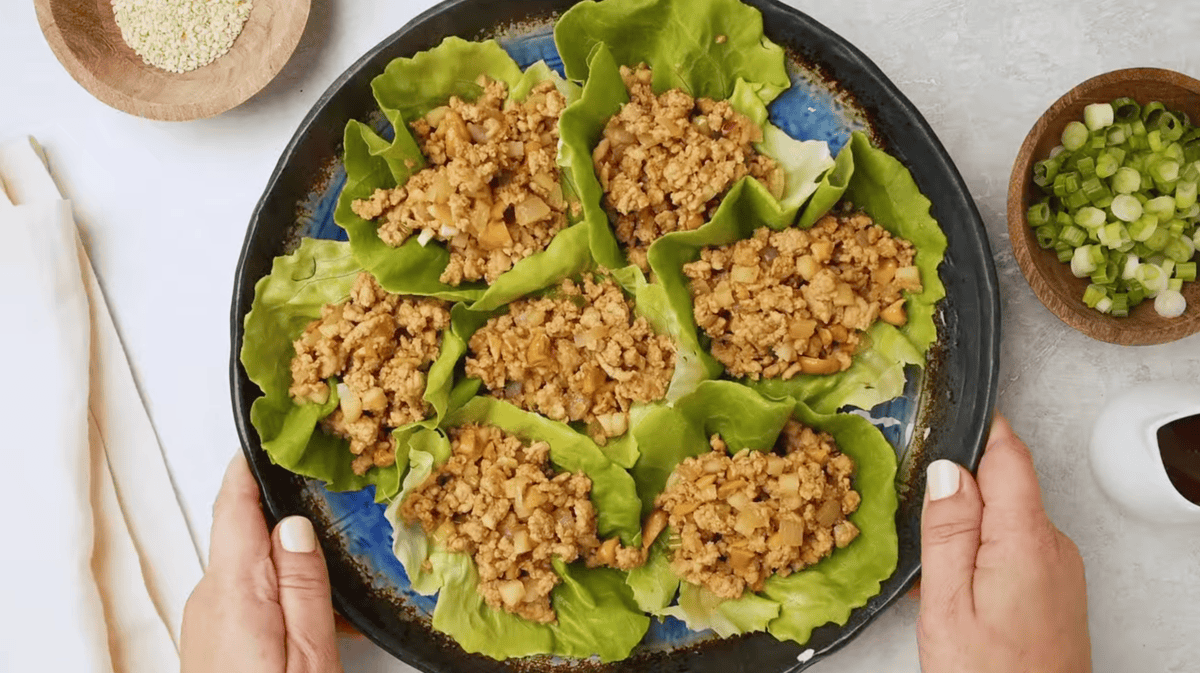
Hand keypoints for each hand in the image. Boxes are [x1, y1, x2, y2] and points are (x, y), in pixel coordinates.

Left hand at [181, 452, 342, 672]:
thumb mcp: (310, 655)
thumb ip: (304, 587)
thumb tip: (296, 525)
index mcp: (234, 591)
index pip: (234, 507)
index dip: (250, 467)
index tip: (273, 432)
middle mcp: (208, 598)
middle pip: (246, 534)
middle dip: (287, 517)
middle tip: (333, 499)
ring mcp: (205, 620)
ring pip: (251, 568)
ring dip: (289, 564)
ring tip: (340, 574)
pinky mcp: (210, 639)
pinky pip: (246, 598)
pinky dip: (279, 594)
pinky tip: (314, 618)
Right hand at [917, 414, 1090, 672]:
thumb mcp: (947, 604)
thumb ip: (948, 530)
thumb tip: (947, 469)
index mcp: (1025, 540)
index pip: (1009, 455)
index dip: (976, 429)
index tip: (942, 418)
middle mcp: (1053, 546)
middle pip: (1005, 485)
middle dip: (959, 490)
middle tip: (914, 518)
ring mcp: (1059, 567)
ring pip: (1007, 518)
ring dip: (967, 528)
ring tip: (932, 570)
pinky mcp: (1057, 588)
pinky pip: (1016, 547)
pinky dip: (982, 554)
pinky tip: (956, 590)